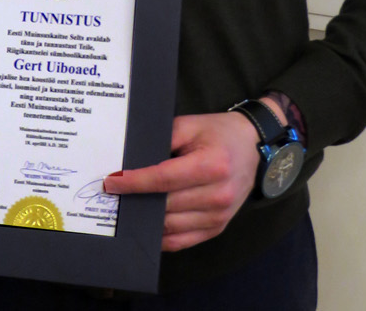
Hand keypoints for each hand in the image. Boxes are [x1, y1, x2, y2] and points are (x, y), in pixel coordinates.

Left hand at [103, 111, 259, 252]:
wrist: (253, 146)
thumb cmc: (218, 132)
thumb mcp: (191, 125)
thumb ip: (163, 139)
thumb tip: (133, 160)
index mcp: (211, 165)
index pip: (164, 178)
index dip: (135, 182)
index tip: (112, 182)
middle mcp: (217, 194)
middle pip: (165, 204)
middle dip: (137, 200)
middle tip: (113, 195)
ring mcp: (219, 216)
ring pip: (171, 226)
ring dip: (147, 220)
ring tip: (128, 209)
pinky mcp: (217, 228)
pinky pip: (182, 241)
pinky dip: (162, 236)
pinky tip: (147, 225)